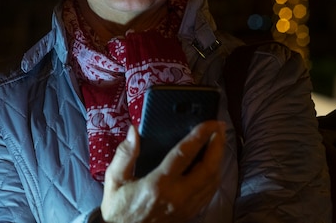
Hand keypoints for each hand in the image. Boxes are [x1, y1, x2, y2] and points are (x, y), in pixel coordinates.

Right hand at [100, 120, 225, 222]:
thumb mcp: (115, 180)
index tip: (209, 123)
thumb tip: (134, 131)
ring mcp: (187, 207)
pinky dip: (214, 175)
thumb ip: (125, 154)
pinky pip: (209, 192)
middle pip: (207, 168)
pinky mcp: (190, 213)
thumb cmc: (118, 207)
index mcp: (158, 184)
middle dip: (217, 146)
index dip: (199, 136)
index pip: (184, 154)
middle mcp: (177, 196)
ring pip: (213, 181)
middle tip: (220, 127)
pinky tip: (212, 164)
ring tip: (218, 141)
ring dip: (218, 159)